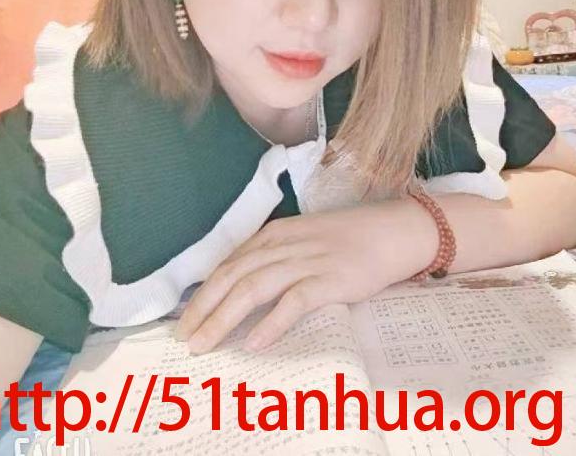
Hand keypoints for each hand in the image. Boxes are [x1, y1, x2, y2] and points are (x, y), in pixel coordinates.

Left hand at [174, 197, 436, 353]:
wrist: (391, 231)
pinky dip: (271, 322)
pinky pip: (293, 302)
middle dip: (204, 309)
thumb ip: (273, 256)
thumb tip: (239, 287)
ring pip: (254, 289)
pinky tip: (254, 343)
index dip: (202, 294)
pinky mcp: (330, 280)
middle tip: (184, 338)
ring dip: (224, 319)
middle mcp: (283, 245)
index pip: (228, 265)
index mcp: (273, 235)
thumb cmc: (347, 238)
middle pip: (233, 277)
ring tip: (205, 345)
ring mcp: (306, 262)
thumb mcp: (302, 238)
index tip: (184, 320)